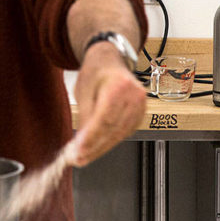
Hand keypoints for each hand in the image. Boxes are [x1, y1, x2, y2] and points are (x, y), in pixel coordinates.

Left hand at [70, 41, 146, 166]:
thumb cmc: (96, 72)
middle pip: (113, 130)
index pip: (104, 120)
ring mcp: (140, 105)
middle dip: (94, 148)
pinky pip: (126, 132)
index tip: (78, 152)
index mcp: (118, 86)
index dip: (91, 139)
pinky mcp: (141, 113)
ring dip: (102, 148)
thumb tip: (82, 142)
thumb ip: (85, 116)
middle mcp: (133, 96)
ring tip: (85, 157)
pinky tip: (99, 147)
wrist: (111, 61)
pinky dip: (111, 141)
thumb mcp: (83, 91)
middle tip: (78, 159)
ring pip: (120, 134)